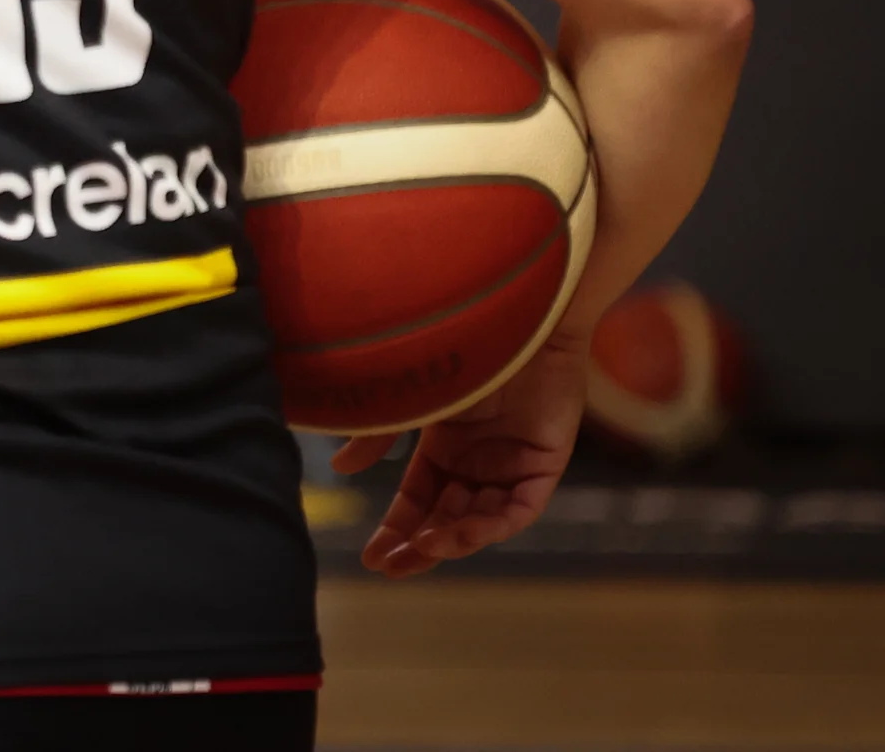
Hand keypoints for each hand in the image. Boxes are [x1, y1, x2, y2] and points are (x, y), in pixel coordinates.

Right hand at [335, 326, 587, 575]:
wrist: (508, 316)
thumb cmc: (455, 349)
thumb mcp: (406, 399)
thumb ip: (376, 436)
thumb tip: (340, 470)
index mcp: (443, 444)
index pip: (418, 498)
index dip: (396, 527)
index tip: (371, 558)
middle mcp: (477, 459)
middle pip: (447, 515)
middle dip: (419, 545)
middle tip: (391, 567)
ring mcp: (511, 463)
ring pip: (481, 519)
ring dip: (452, 539)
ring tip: (424, 550)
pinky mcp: (544, 463)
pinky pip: (519, 509)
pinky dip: (490, 527)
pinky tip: (459, 535)